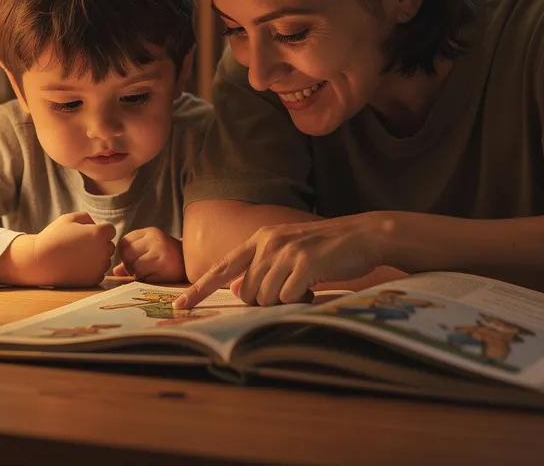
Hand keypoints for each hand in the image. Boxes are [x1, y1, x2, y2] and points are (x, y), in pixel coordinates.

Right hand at [29, 212, 115, 286]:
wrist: (40, 261)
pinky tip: (76, 266)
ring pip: (105, 260)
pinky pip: (99, 273)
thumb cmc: (53, 237)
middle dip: (99, 245)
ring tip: (76, 256)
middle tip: (80, 246)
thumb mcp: (69, 218)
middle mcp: (103, 250)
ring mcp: (99, 267)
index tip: (85, 234)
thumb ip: (87, 218)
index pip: (110, 230)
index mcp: (99, 233)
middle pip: (109, 245)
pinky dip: (91, 271)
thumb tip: (96, 224)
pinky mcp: (94, 279)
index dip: (98, 230)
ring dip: (96, 258)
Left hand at [112, 227, 185, 282]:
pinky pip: (145, 278)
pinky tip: (157, 276)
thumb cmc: (168, 257)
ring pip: (134, 267)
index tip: (132, 260)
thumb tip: (115, 272)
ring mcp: (162, 253)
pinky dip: (147, 280)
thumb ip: (132, 257)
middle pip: (127, 254)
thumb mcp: (150, 250)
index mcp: (150, 232)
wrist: (193, 264)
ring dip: (138, 274)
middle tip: (138, 269)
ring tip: (149, 272)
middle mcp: (156, 239)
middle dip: (129, 265)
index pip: (124, 242)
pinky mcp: (166, 268)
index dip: (124, 254)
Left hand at [173, 213, 391, 308]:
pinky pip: (287, 299)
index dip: (200, 288)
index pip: (222, 267)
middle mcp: (268, 242)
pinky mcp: (304, 264)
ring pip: (265, 297)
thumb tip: (236, 288)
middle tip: (289, 291)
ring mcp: (286, 252)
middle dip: (262, 301)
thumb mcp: (288, 251)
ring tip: (304, 287)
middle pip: (246, 291)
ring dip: (283, 301)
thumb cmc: (326, 248)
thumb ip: (261, 266)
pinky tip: (313, 289)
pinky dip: (299, 301)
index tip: (180, 306)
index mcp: (261, 237)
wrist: (362, 236)